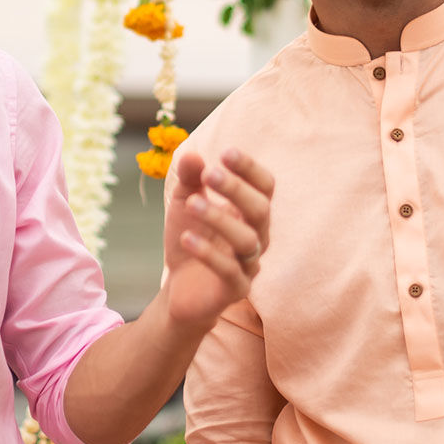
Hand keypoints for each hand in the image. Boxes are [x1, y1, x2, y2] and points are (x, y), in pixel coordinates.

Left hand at [163, 146, 272, 326]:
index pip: (264, 186)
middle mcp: (257, 236)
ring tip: (192, 204)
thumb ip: (190, 179)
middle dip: (237, 189)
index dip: (250, 169)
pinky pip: (230, 271)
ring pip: (247, 241)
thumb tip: (192, 155)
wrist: (180, 288)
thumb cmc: (191, 237)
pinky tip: (186, 238)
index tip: (226, 153)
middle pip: (261, 210)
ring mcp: (249, 264)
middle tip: (209, 174)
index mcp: (249, 212)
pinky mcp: (236, 290)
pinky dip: (208, 253)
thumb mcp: (185, 202)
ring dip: (219, 219)